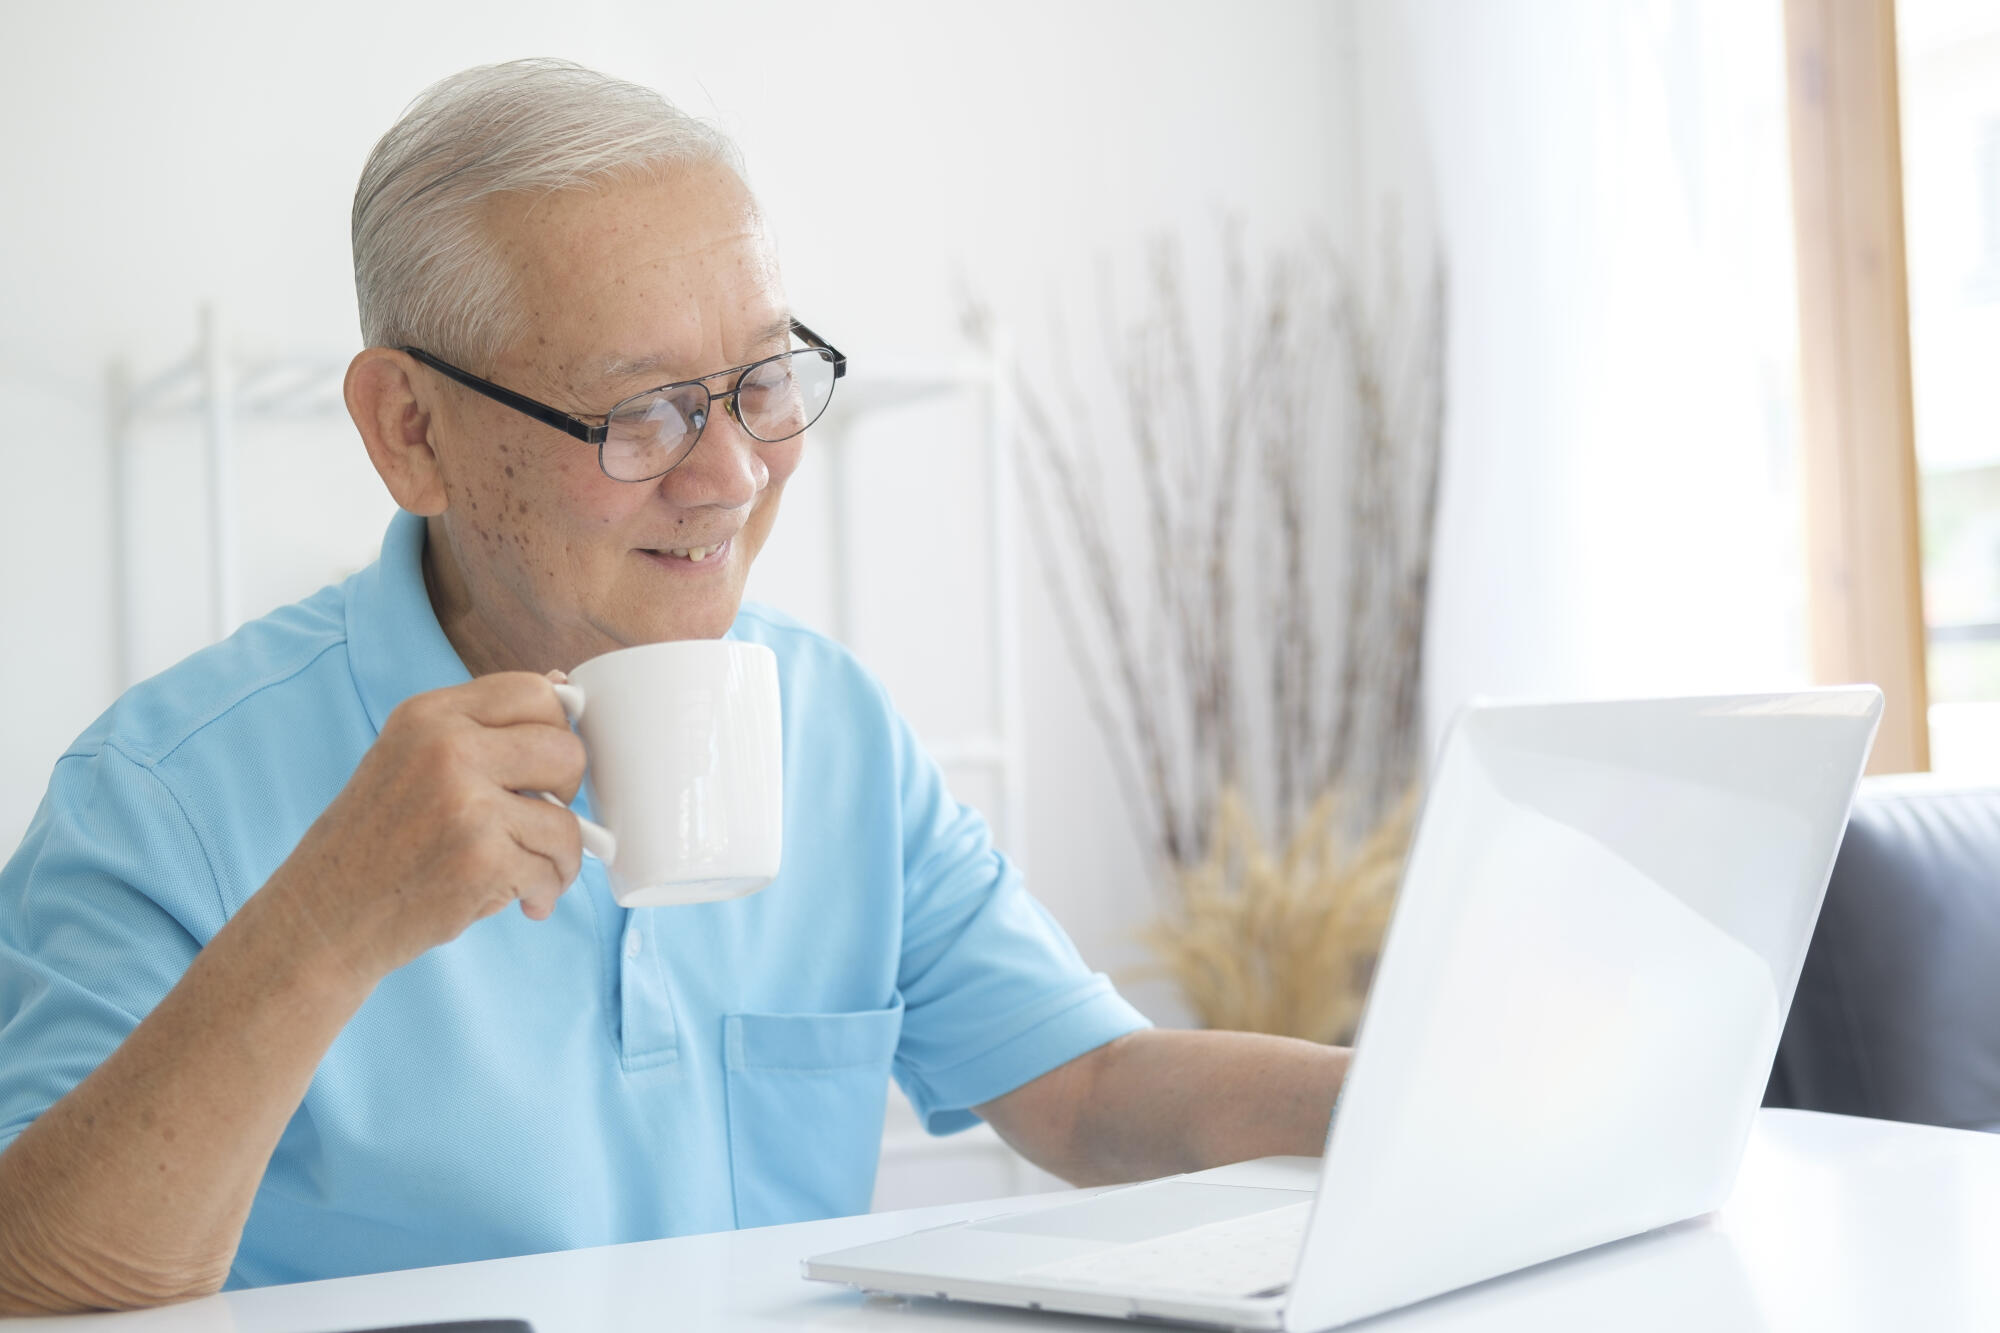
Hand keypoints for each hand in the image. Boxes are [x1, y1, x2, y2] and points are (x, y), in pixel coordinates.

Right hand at [266, 671, 587, 984]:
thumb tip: (563, 687)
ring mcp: (466, 804)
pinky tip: (521, 898)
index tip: (545, 765)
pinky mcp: (481, 860)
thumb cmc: (375, 842)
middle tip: (541, 819)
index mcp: (429, 715)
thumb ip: (482, 728)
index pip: (534, 692)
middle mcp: (447, 749)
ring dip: (562, 857)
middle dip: (567, 792)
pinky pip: (552, 868)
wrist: (324, 916)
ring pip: (569, 821)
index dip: (556, 731)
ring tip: (532, 872)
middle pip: (566, 750)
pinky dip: (545, 890)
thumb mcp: (411, 758)